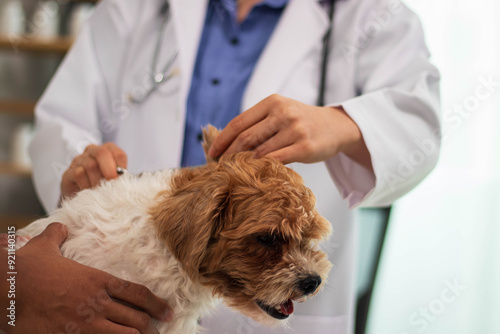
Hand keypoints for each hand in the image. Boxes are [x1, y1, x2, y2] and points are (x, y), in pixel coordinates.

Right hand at [0, 223, 171, 333]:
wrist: (6, 288)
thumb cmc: (27, 268)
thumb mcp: (44, 246)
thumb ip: (57, 235)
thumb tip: (61, 227)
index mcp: (98, 279)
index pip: (136, 293)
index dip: (156, 304)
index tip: (167, 311)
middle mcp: (97, 302)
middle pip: (136, 317)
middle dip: (150, 325)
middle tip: (158, 329)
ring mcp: (85, 322)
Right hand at [61, 143, 127, 199]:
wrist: (82, 197)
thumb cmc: (102, 186)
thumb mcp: (114, 180)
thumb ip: (120, 177)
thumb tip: (125, 180)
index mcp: (108, 150)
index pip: (118, 153)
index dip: (121, 167)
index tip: (121, 179)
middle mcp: (92, 151)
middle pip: (101, 153)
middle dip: (109, 170)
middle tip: (111, 184)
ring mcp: (79, 160)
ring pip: (90, 165)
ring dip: (97, 181)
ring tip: (99, 190)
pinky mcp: (68, 171)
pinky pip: (79, 174)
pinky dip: (86, 184)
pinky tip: (88, 191)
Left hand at [208, 94, 371, 167]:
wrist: (335, 127)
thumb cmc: (301, 122)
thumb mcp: (280, 113)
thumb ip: (258, 123)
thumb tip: (226, 143)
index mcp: (272, 102)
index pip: (239, 122)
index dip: (222, 140)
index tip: (211, 153)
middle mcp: (282, 112)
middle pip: (246, 138)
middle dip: (229, 155)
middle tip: (219, 168)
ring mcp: (295, 129)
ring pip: (260, 151)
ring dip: (245, 165)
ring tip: (235, 174)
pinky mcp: (305, 146)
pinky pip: (277, 160)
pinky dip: (264, 168)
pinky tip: (257, 174)